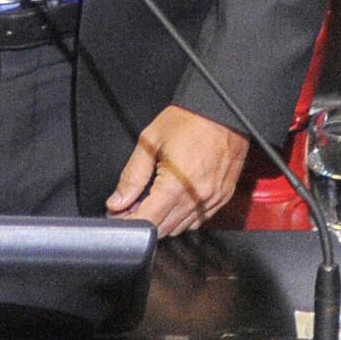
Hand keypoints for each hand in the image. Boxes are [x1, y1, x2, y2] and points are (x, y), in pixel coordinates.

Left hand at [107, 105, 248, 236]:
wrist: (223, 110)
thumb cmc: (190, 120)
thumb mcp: (150, 141)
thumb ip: (132, 175)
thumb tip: (117, 201)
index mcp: (176, 186)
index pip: (147, 222)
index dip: (128, 223)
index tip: (117, 216)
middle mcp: (197, 199)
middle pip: (163, 230)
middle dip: (143, 221)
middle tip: (131, 206)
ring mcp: (212, 200)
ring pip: (181, 228)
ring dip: (163, 220)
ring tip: (152, 199)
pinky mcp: (223, 198)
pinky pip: (198, 220)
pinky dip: (182, 216)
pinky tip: (173, 199)